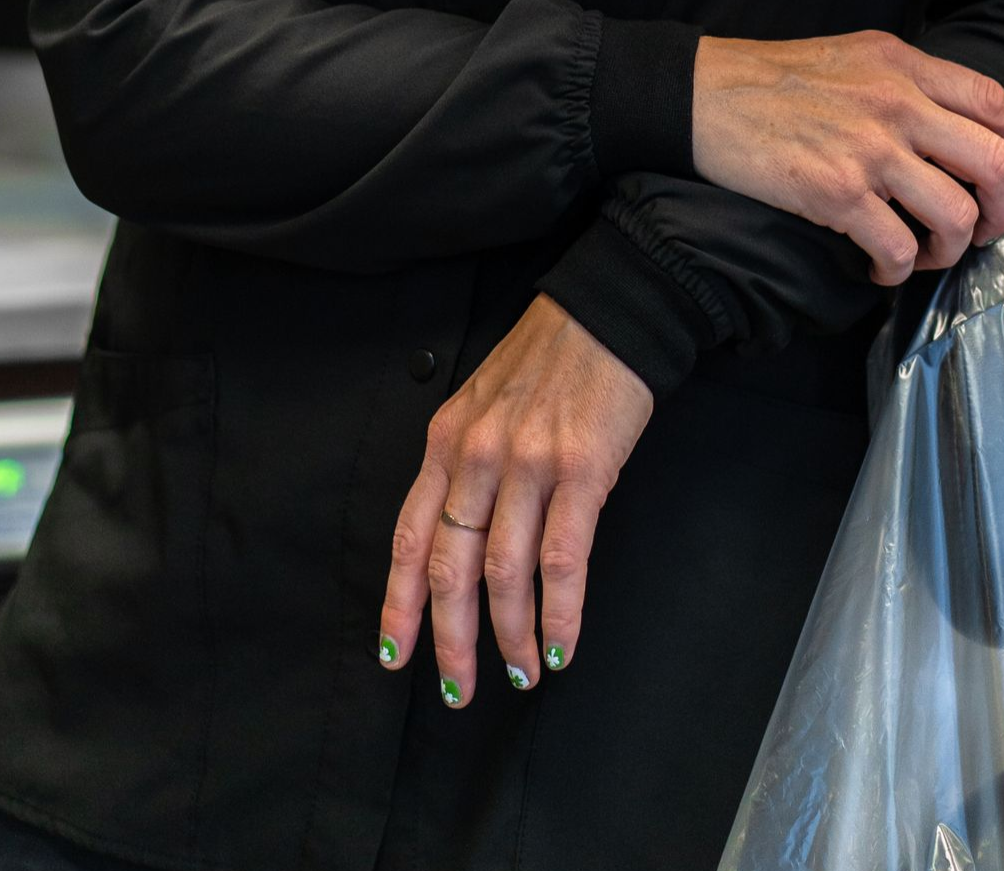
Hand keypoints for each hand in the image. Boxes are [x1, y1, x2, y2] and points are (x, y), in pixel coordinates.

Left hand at [378, 293, 652, 707]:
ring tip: (521, 671)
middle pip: (452, 568)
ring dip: (511, 635)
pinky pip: (563, 558)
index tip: (395, 655)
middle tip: (460, 689)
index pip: (410, 538)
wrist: (607, 314)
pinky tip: (561, 643)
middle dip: (451, 640)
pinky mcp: (582, 470)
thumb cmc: (547, 360)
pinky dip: (560, 611)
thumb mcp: (481, 404)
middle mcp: (478, 456)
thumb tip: (459, 540)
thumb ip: (464, 465)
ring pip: (506, 573)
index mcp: (447, 442)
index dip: (400, 604)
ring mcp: (529, 463)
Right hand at [691, 31, 1003, 284]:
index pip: (995, 100)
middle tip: (982, 229)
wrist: (705, 94)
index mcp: (904, 64)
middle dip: (1002, 211)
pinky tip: (879, 268)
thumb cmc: (776, 77)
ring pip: (955, 215)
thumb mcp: (855, 55)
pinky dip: (897, 271)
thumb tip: (956, 123)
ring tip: (924, 254)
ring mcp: (869, 149)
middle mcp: (897, 102)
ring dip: (950, 250)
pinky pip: (898, 249)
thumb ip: (908, 81)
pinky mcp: (836, 193)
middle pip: (992, 164)